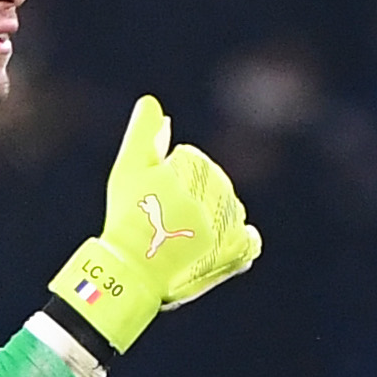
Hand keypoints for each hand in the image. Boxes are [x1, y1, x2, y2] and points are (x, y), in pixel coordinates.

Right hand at [38, 95, 263, 362]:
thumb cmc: (127, 217)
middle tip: (166, 219)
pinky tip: (216, 245)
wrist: (133, 273)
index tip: (154, 198)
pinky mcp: (238, 250)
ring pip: (230, 208)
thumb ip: (143, 132)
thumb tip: (153, 103)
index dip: (169, 179)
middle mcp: (218, 192)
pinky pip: (249, 239)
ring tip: (185, 235)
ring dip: (212, 218)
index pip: (191, 161)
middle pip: (213, 184)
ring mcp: (230, 223)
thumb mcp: (129, 169)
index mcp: (194, 167)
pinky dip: (237, 240)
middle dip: (191, 198)